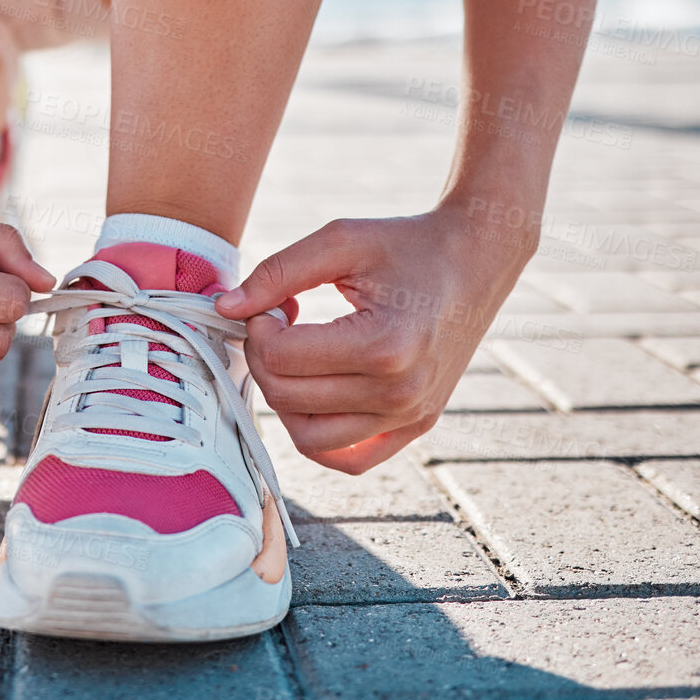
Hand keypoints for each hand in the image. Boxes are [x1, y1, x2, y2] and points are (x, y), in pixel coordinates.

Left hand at [215, 207, 531, 472]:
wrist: (475, 261)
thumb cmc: (407, 244)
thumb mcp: (340, 240)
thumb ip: (276, 273)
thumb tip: (224, 308)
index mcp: (385, 345)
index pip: (281, 358)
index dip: (258, 326)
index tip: (273, 302)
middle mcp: (401, 392)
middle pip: (288, 398)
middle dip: (265, 357)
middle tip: (281, 321)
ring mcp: (411, 416)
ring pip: (308, 436)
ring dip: (284, 397)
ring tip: (298, 355)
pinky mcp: (415, 426)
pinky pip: (347, 458)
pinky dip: (317, 436)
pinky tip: (314, 392)